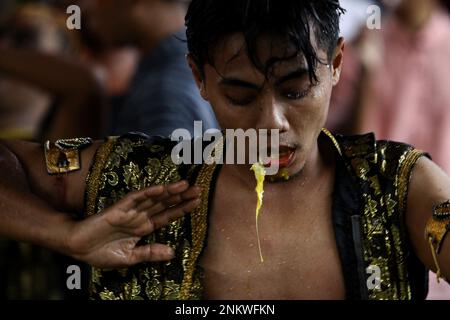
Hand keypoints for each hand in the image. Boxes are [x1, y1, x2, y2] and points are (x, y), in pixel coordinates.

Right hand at [65, 181, 200, 267]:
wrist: (78, 248)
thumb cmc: (101, 252)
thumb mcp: (131, 258)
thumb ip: (151, 253)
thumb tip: (172, 253)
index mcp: (144, 228)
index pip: (167, 216)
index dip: (182, 208)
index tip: (197, 202)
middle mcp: (140, 217)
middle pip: (164, 204)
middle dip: (181, 196)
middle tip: (198, 188)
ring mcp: (131, 211)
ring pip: (153, 198)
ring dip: (169, 191)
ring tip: (185, 185)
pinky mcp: (119, 209)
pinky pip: (135, 199)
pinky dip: (148, 193)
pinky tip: (161, 189)